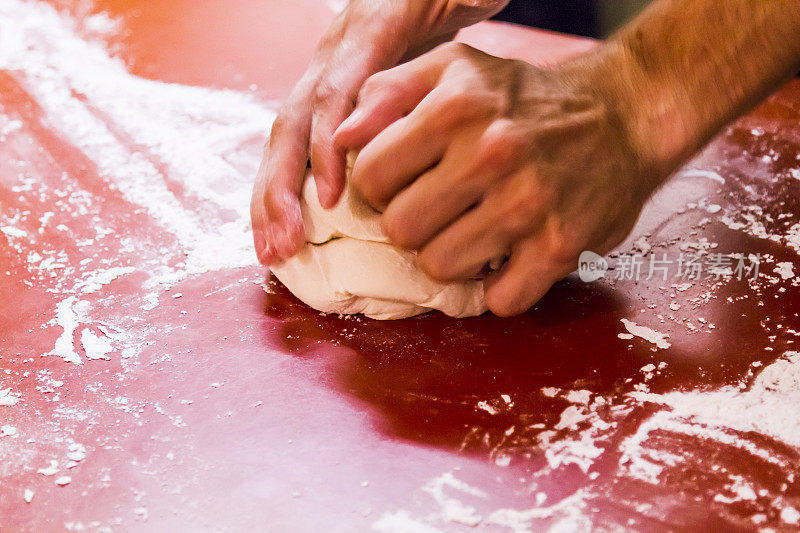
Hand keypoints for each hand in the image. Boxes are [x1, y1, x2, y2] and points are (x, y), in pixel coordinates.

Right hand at [250, 1, 508, 265]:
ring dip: (272, 198)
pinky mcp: (327, 103)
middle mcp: (331, 59)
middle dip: (280, 186)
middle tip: (284, 242)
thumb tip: (469, 11)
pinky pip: (296, 148)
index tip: (330, 197)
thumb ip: (460, 2)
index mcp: (363, 35)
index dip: (325, 146)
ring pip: (284, 140)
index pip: (332, 93)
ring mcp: (323, 80)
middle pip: (291, 122)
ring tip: (273, 250)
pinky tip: (285, 232)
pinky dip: (286, 192)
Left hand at [336, 42, 663, 315]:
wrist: (624, 114)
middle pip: (401, 230)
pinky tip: (509, 259)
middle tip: (442, 212)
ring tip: (475, 232)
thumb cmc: (525, 96)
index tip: (408, 184)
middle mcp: (492, 153)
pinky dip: (500, 289)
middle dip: (413, 226)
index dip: (382, 188)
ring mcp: (529, 204)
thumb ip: (390, 91)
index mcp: (456, 106)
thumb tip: (339, 136)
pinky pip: (501, 300)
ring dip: (452, 258)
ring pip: (441, 268)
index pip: (371, 177)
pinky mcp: (561, 246)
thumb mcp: (457, 67)